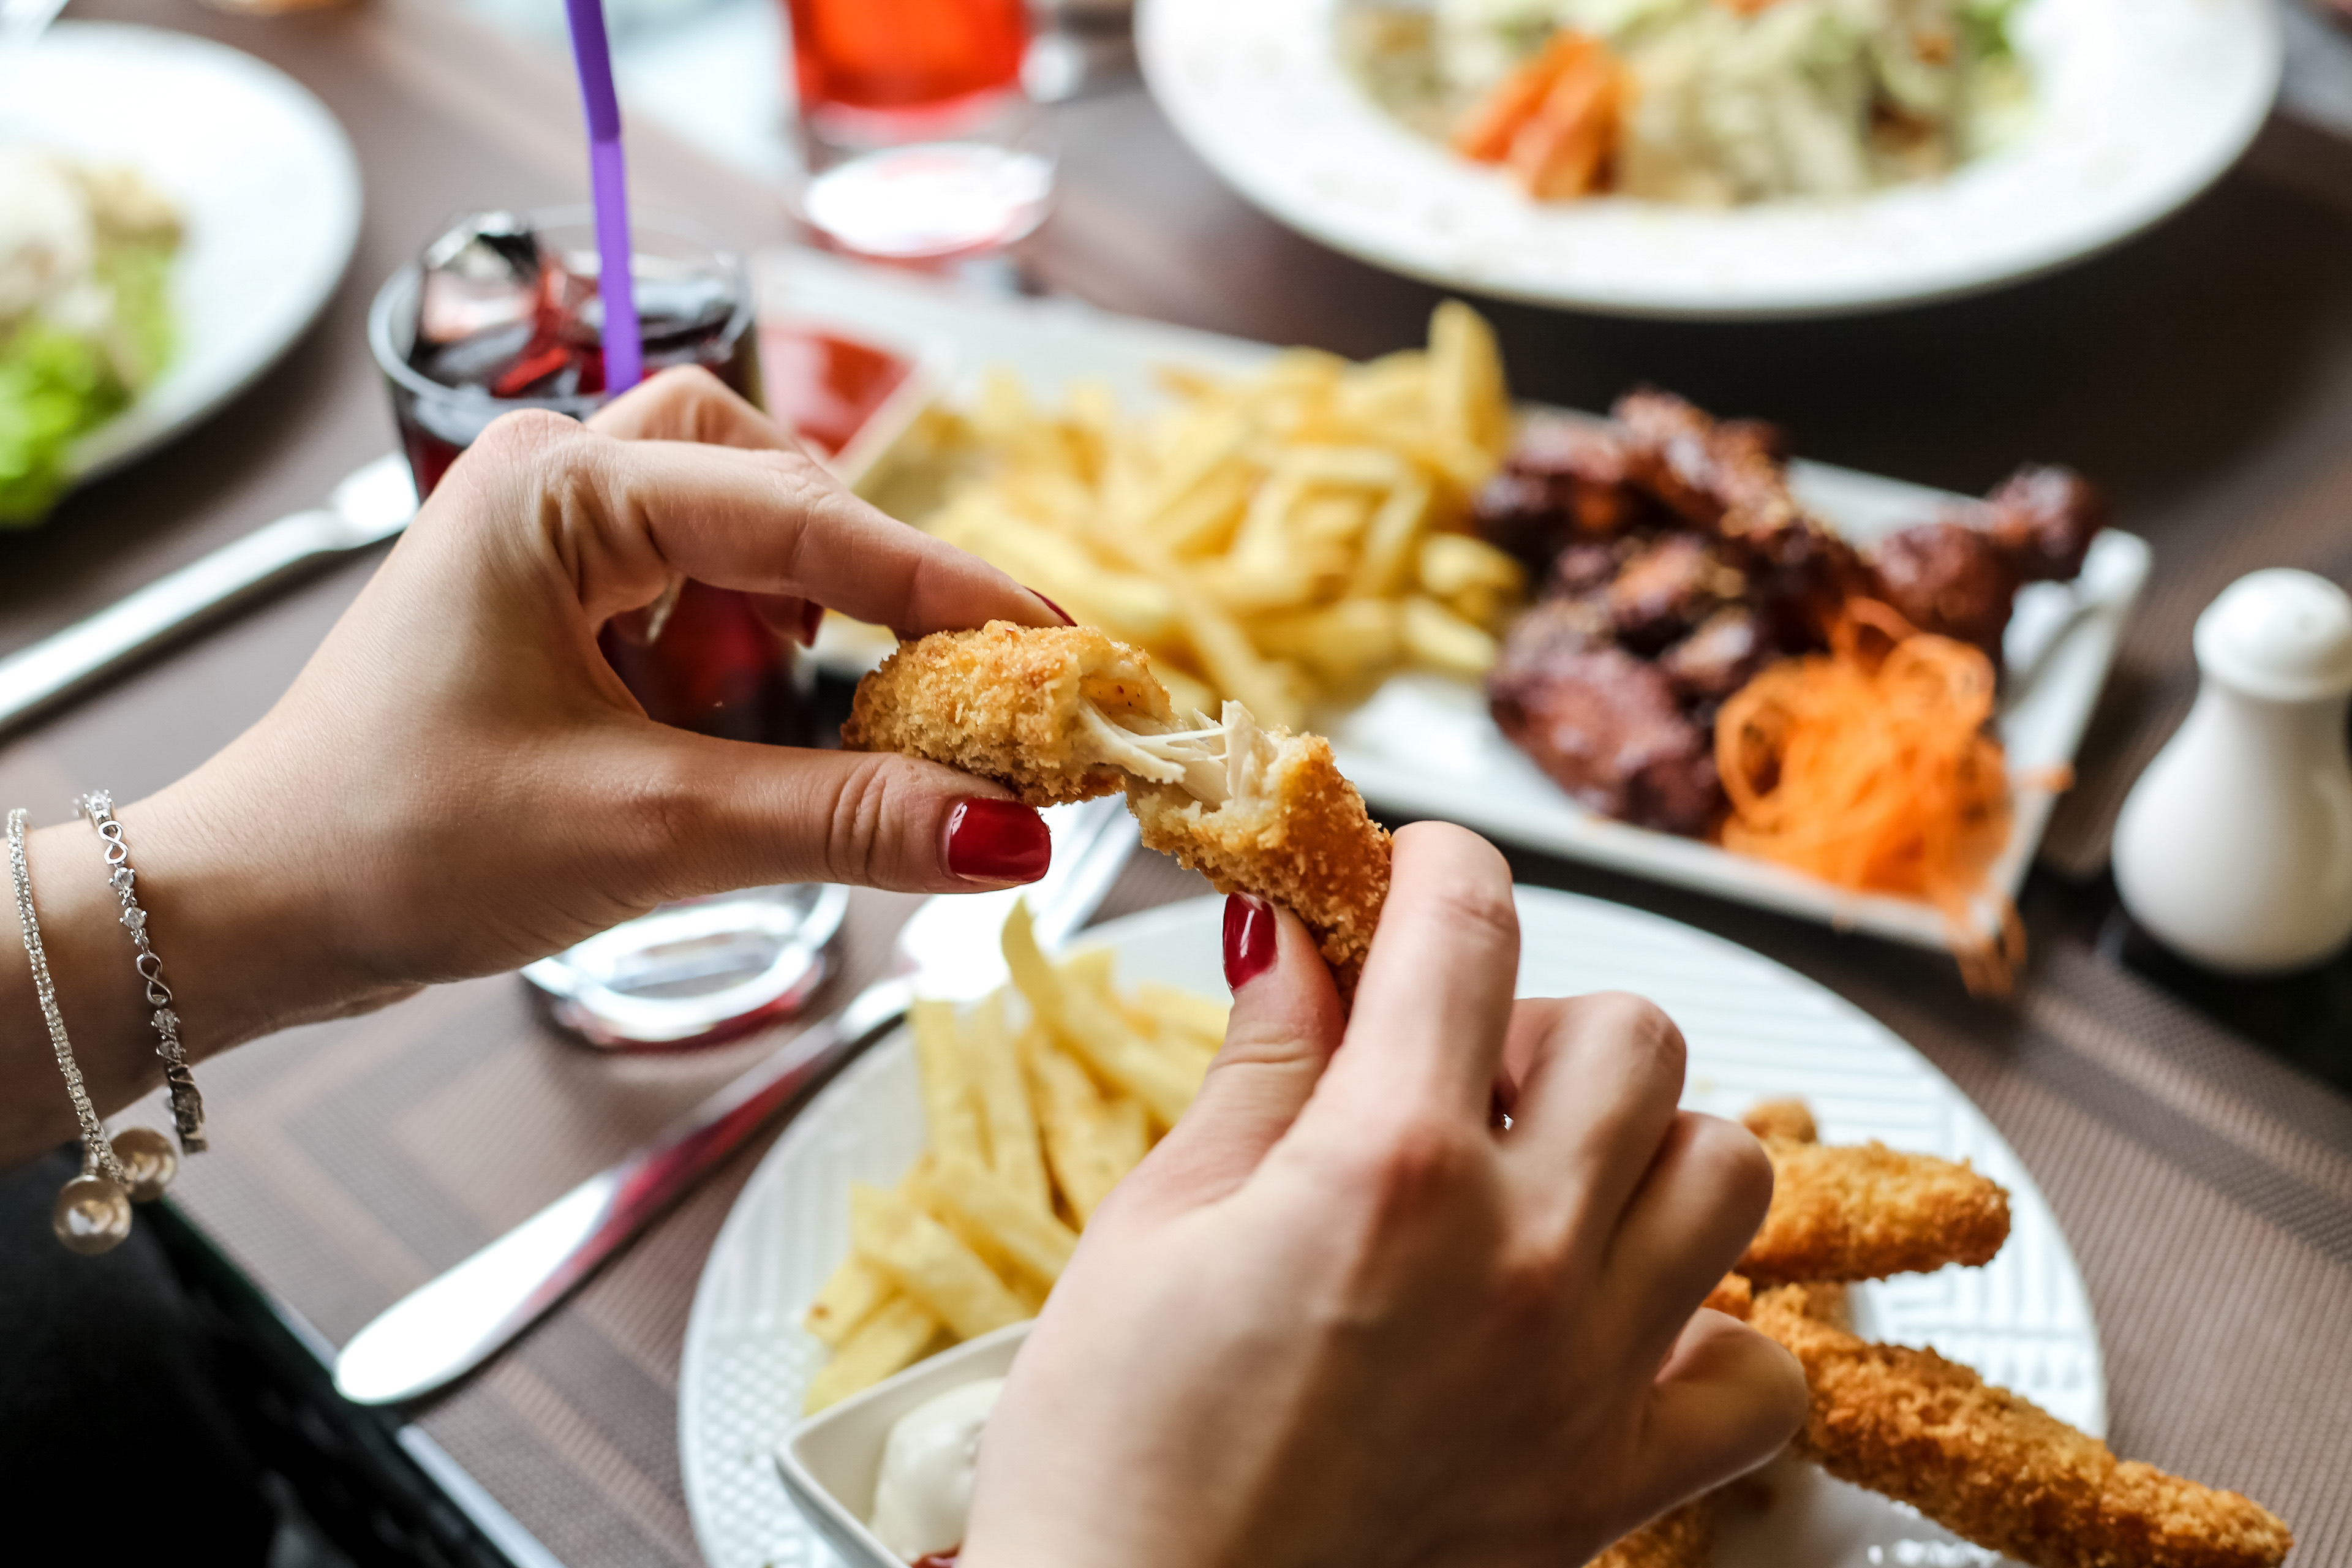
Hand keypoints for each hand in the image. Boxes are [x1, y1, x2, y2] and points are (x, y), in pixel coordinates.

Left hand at [2, 369, 1063, 1162]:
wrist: (253, 908)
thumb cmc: (404, 847)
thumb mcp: (647, 833)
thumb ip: (840, 822)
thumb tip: (1013, 837)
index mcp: (556, 494)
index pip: (800, 517)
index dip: (942, 586)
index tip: (1060, 641)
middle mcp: (554, 480)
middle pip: (773, 482)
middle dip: (861, 582)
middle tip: (950, 680)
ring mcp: (550, 533)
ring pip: (739, 529)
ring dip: (797, 618)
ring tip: (807, 721)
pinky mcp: (556, 598)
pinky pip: (696, 589)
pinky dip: (749, 651)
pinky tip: (742, 725)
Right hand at [963, 823, 1805, 1567]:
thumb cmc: (1115, 1451)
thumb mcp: (1157, 1218)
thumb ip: (1262, 1063)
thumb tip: (1299, 939)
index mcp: (1386, 1166)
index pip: (1469, 926)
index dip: (1439, 863)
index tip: (1417, 871)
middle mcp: (1518, 1255)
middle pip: (1634, 1032)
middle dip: (1540, 1019)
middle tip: (1454, 1071)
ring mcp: (1586, 1372)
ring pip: (1726, 1170)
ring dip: (1639, 1151)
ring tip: (1538, 1187)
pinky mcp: (1614, 1483)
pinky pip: (1757, 1371)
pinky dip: (1703, 1333)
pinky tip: (1602, 1326)